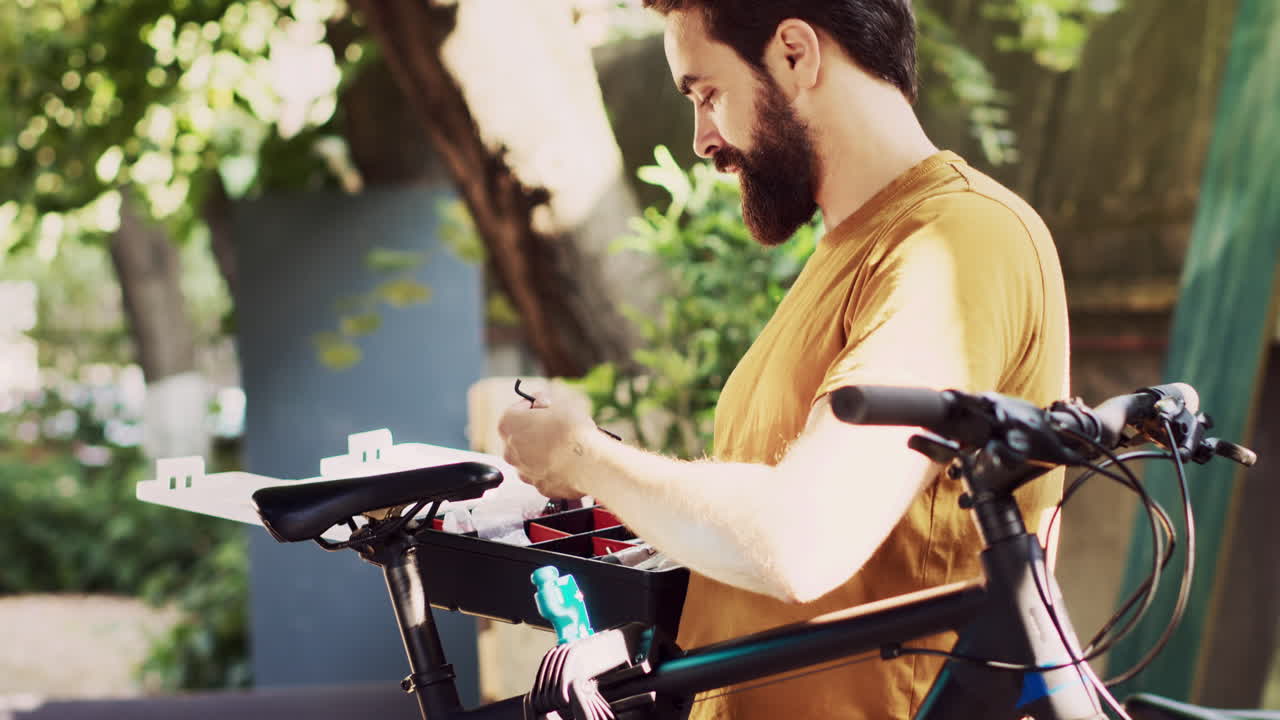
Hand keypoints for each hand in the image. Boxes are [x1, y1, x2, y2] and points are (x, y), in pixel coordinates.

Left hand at [497, 382, 594, 498]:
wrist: (589, 463)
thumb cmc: (572, 431)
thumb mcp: (558, 402)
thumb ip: (543, 401)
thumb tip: (540, 404)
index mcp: (508, 425)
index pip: (516, 410)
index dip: (532, 407)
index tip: (545, 406)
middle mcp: (510, 451)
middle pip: (521, 437)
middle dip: (536, 431)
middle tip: (557, 426)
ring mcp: (524, 472)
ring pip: (532, 458)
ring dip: (544, 451)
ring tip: (567, 446)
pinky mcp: (541, 487)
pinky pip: (545, 475)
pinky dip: (555, 469)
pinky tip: (570, 462)